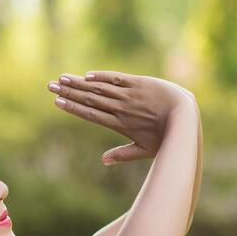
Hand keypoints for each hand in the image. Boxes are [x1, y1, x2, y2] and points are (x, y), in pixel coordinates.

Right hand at [47, 70, 196, 165]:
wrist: (186, 117)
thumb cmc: (166, 138)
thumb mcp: (145, 150)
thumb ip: (123, 154)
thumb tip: (103, 161)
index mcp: (119, 124)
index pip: (90, 114)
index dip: (72, 107)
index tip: (57, 102)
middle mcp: (121, 108)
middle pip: (89, 98)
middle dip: (68, 92)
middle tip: (50, 86)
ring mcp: (129, 95)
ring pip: (99, 87)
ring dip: (79, 82)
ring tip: (62, 78)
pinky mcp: (139, 83)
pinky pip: (116, 78)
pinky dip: (101, 76)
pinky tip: (87, 75)